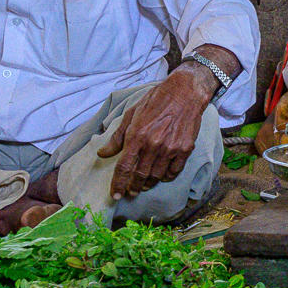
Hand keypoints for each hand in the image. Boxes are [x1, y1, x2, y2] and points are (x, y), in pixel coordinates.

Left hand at [98, 70, 209, 198]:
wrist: (184, 92)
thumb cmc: (156, 101)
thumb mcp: (131, 114)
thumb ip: (117, 137)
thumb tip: (103, 153)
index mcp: (137, 136)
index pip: (124, 167)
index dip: (118, 184)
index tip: (116, 195)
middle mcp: (153, 145)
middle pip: (140, 175)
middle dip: (133, 187)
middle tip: (130, 192)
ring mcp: (170, 148)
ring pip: (156, 176)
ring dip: (148, 184)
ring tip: (144, 185)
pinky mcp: (185, 149)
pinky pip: (174, 171)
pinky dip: (166, 177)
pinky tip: (162, 176)